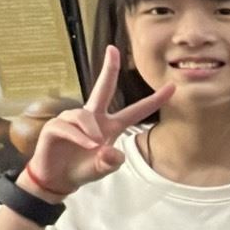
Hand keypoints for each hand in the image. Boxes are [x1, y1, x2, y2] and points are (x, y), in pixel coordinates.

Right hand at [21, 44, 174, 199]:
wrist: (57, 179)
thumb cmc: (83, 169)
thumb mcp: (103, 169)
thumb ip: (111, 162)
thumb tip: (109, 150)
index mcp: (110, 126)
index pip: (136, 111)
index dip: (154, 100)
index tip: (173, 87)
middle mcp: (93, 118)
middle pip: (103, 88)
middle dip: (109, 68)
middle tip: (113, 49)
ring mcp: (73, 120)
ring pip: (84, 116)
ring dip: (92, 131)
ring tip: (94, 145)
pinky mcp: (55, 126)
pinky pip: (69, 127)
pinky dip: (79, 137)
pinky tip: (86, 145)